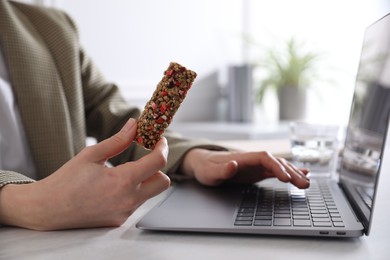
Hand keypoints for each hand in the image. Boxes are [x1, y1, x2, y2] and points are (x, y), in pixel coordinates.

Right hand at [0, 118, 169, 229]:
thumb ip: (118, 140)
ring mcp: (124, 213)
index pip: (157, 163)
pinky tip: (113, 187)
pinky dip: (132, 192)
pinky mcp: (119, 220)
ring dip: (145, 180)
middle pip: (163, 182)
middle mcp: (128, 200)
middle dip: (159, 168)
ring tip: (124, 172)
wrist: (48, 208)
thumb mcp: (91, 154)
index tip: (159, 141)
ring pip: (149, 193)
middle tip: (146, 157)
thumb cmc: (66, 180)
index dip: (162, 148)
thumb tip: (134, 125)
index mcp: (122, 181)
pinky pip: (135, 203)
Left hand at [181, 149, 309, 187]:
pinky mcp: (256, 172)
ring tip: (307, 184)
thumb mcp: (209, 172)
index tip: (286, 177)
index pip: (264, 158)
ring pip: (278, 167)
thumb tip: (234, 165)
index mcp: (242, 158)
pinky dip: (289, 173)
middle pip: (275, 162)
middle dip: (290, 172)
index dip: (276, 166)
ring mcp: (255, 165)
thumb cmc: (205, 168)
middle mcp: (252, 160)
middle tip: (304, 185)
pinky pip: (275, 171)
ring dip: (293, 174)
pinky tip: (302, 174)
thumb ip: (221, 170)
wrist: (203, 163)